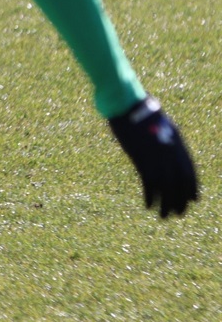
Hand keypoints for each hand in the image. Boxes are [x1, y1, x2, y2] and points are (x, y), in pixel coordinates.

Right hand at [108, 97, 198, 217]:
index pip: (190, 173)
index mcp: (178, 144)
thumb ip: (165, 141)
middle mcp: (171, 153)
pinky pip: (149, 184)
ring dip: (166, 204)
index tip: (193, 201)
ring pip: (166, 188)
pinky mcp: (142, 159)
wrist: (127, 105)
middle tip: (178, 214)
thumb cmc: (140, 111)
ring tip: (164, 217)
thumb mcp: (159, 125)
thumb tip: (165, 155)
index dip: (192, 189)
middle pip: (180, 184)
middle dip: (180, 201)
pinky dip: (150, 197)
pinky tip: (148, 206)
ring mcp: (157, 157)